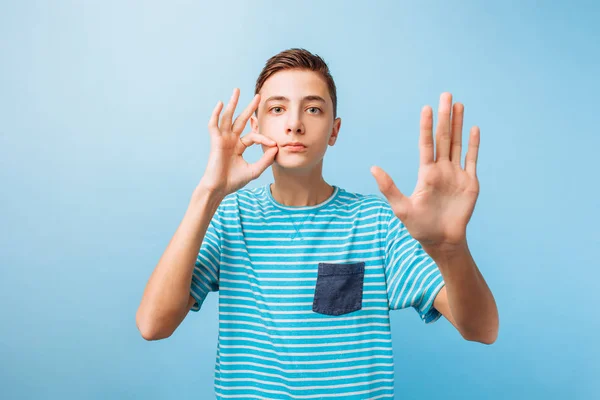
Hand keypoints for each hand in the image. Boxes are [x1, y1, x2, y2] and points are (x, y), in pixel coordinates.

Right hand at [199, 88, 278, 195]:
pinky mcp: (215, 141)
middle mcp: (231, 140)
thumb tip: (277, 147)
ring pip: (228, 118)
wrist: (219, 188)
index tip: (274, 144)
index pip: (253, 136)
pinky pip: (214, 125)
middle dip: (249, 108)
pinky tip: (220, 104)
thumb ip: (265, 160)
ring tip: (237, 90)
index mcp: (239, 146)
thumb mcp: (254, 170)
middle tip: (258, 95)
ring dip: (232, 104)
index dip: (264, 138)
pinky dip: (216, 114)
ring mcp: (223, 139)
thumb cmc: (234, 181)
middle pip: (241, 120)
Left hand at [371, 92, 479, 251]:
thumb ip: (389, 187)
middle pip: (444, 138)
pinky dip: (473, 145)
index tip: (426, 108)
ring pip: (458, 144)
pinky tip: (473, 129)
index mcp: (426, 173)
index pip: (426, 144)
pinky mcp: (470, 183)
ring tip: (459, 105)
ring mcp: (456, 175)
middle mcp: (442, 170)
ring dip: (458, 125)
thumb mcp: (401, 207)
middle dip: (444, 117)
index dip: (426, 126)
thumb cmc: (420, 227)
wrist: (442, 241)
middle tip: (446, 95)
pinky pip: (472, 160)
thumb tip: (373, 168)